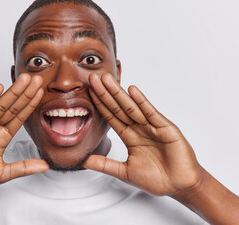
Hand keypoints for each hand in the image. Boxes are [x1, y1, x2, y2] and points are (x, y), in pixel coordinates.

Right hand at [0, 73, 48, 193]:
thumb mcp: (3, 173)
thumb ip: (24, 167)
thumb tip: (46, 166)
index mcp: (2, 137)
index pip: (19, 117)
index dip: (30, 105)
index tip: (40, 92)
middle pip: (12, 108)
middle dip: (24, 93)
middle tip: (36, 79)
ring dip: (12, 92)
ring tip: (23, 80)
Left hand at [85, 73, 202, 195]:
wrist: (180, 186)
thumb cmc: (156, 179)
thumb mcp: (125, 172)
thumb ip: (105, 165)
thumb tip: (84, 161)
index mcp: (129, 136)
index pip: (111, 116)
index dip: (100, 104)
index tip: (88, 91)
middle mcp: (139, 128)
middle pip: (118, 107)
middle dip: (105, 93)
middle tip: (93, 78)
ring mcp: (152, 127)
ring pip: (132, 107)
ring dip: (119, 92)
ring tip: (107, 79)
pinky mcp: (166, 128)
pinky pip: (151, 113)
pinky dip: (142, 101)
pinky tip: (132, 90)